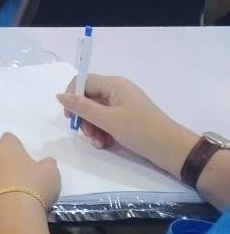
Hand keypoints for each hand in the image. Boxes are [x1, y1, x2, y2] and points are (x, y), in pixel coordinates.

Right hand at [57, 74, 188, 167]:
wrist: (174, 151)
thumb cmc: (141, 131)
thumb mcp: (108, 120)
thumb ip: (82, 107)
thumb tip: (60, 95)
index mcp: (114, 84)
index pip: (83, 81)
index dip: (72, 96)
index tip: (69, 116)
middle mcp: (118, 91)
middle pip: (89, 98)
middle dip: (84, 117)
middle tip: (87, 134)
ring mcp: (124, 106)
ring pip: (97, 112)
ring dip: (93, 128)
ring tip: (98, 143)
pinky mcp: (129, 119)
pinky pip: (107, 121)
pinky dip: (103, 132)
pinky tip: (105, 144)